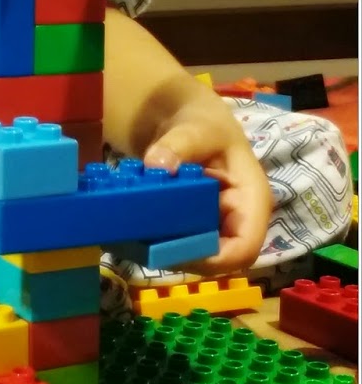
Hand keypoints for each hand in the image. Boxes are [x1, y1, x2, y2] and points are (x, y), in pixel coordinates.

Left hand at [142, 103, 272, 276]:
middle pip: (218, 259)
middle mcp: (238, 222)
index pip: (245, 248)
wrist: (187, 123)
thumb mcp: (195, 128)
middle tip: (142, 245)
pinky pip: (179, 248)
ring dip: (165, 252)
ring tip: (133, 238)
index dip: (214, 259)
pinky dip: (156, 244)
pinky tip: (132, 234)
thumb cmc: (203, 126)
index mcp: (252, 201)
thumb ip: (179, 144)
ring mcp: (217, 229)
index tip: (173, 251)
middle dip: (181, 256)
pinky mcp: (195, 231)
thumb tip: (157, 164)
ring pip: (195, 257)